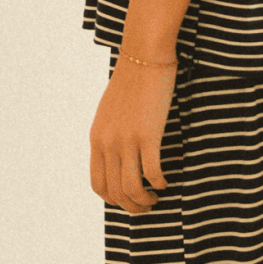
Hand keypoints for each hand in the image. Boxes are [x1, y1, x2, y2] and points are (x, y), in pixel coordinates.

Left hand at [90, 60, 173, 214]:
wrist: (143, 56)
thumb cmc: (132, 82)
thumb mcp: (111, 112)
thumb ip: (111, 135)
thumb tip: (119, 155)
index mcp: (97, 139)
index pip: (98, 184)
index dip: (113, 200)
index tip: (129, 200)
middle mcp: (108, 143)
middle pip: (115, 192)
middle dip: (131, 207)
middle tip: (147, 206)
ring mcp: (127, 140)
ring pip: (131, 188)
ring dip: (144, 201)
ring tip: (155, 198)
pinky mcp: (148, 134)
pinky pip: (151, 172)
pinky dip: (159, 183)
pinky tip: (165, 181)